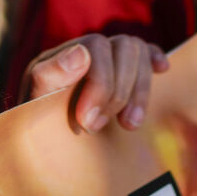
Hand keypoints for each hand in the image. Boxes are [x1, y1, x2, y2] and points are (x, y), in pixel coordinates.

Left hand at [22, 34, 168, 132]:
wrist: (40, 148)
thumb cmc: (35, 127)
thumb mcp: (33, 105)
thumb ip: (50, 77)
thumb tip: (81, 53)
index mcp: (63, 54)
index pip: (96, 46)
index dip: (101, 83)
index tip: (88, 121)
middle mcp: (88, 49)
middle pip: (124, 47)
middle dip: (118, 91)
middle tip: (99, 127)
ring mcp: (108, 59)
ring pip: (138, 51)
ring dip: (140, 89)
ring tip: (129, 125)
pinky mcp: (124, 73)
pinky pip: (146, 52)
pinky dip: (155, 58)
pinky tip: (163, 70)